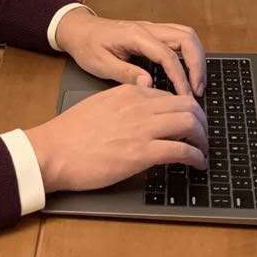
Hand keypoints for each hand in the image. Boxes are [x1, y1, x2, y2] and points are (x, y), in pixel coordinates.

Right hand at [26, 82, 207, 193]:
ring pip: (191, 124)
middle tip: (203, 137)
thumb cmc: (69, 134)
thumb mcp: (99, 105)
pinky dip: (196, 157)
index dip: (184, 110)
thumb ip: (122, 104)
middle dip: (202, 121)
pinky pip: (182, 150)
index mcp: (128, 93)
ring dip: (203, 139)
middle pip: (188, 105)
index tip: (188, 123)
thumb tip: (140, 108)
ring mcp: (142, 129)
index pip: (169, 96)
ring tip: (203, 152)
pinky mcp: (142, 153)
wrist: (53, 151)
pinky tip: (197, 164)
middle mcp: (140, 106)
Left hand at [54, 8, 206, 96]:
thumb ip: (125, 73)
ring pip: (187, 35)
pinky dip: (189, 54)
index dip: (180, 76)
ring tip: (197, 83)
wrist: (79, 30)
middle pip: (186, 38)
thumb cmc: (87, 46)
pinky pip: (180, 38)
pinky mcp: (153, 33)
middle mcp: (148, 28)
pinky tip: (188, 72)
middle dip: (197, 64)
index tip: (186, 96)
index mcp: (135, 35)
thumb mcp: (100, 64)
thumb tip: (149, 84)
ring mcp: (153, 29)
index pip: (167, 55)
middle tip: (197, 90)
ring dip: (197, 58)